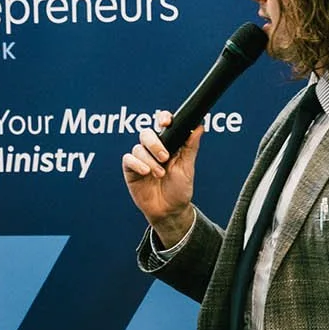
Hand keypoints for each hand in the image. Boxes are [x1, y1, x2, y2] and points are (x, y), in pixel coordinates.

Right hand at [121, 110, 201, 246]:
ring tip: (159, 174)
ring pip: (138, 147)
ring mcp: (141, 159)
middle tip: (165, 157)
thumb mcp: (187, 168)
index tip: (166, 123)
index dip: (163, 119)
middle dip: (155, 143)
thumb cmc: (179, 189)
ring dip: (150, 160)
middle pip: (146, 133)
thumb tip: (200, 127)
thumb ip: (190, 147)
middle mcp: (153, 149)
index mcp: (168, 144)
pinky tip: (146, 172)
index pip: (163, 125)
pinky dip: (137, 164)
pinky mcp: (131, 170)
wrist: (169, 211)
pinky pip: (128, 159)